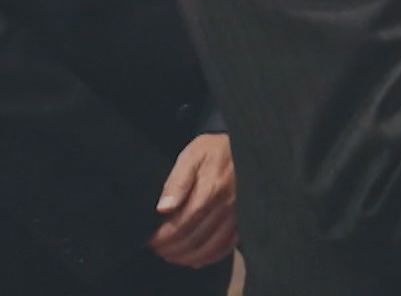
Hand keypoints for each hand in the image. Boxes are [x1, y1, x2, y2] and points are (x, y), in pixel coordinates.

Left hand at [149, 133, 236, 268]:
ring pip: (211, 247)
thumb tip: (163, 208)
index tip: (151, 241)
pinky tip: (197, 259)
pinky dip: (211, 257)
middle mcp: (227, 205)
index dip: (163, 238)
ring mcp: (239, 214)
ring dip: (189, 257)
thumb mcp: (191, 157)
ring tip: (173, 257)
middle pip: (195, 238)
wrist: (245, 145)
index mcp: (211, 189)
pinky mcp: (245, 219)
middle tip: (158, 251)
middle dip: (172, 250)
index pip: (182, 224)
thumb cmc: (213, 150)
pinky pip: (228, 245)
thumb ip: (176, 182)